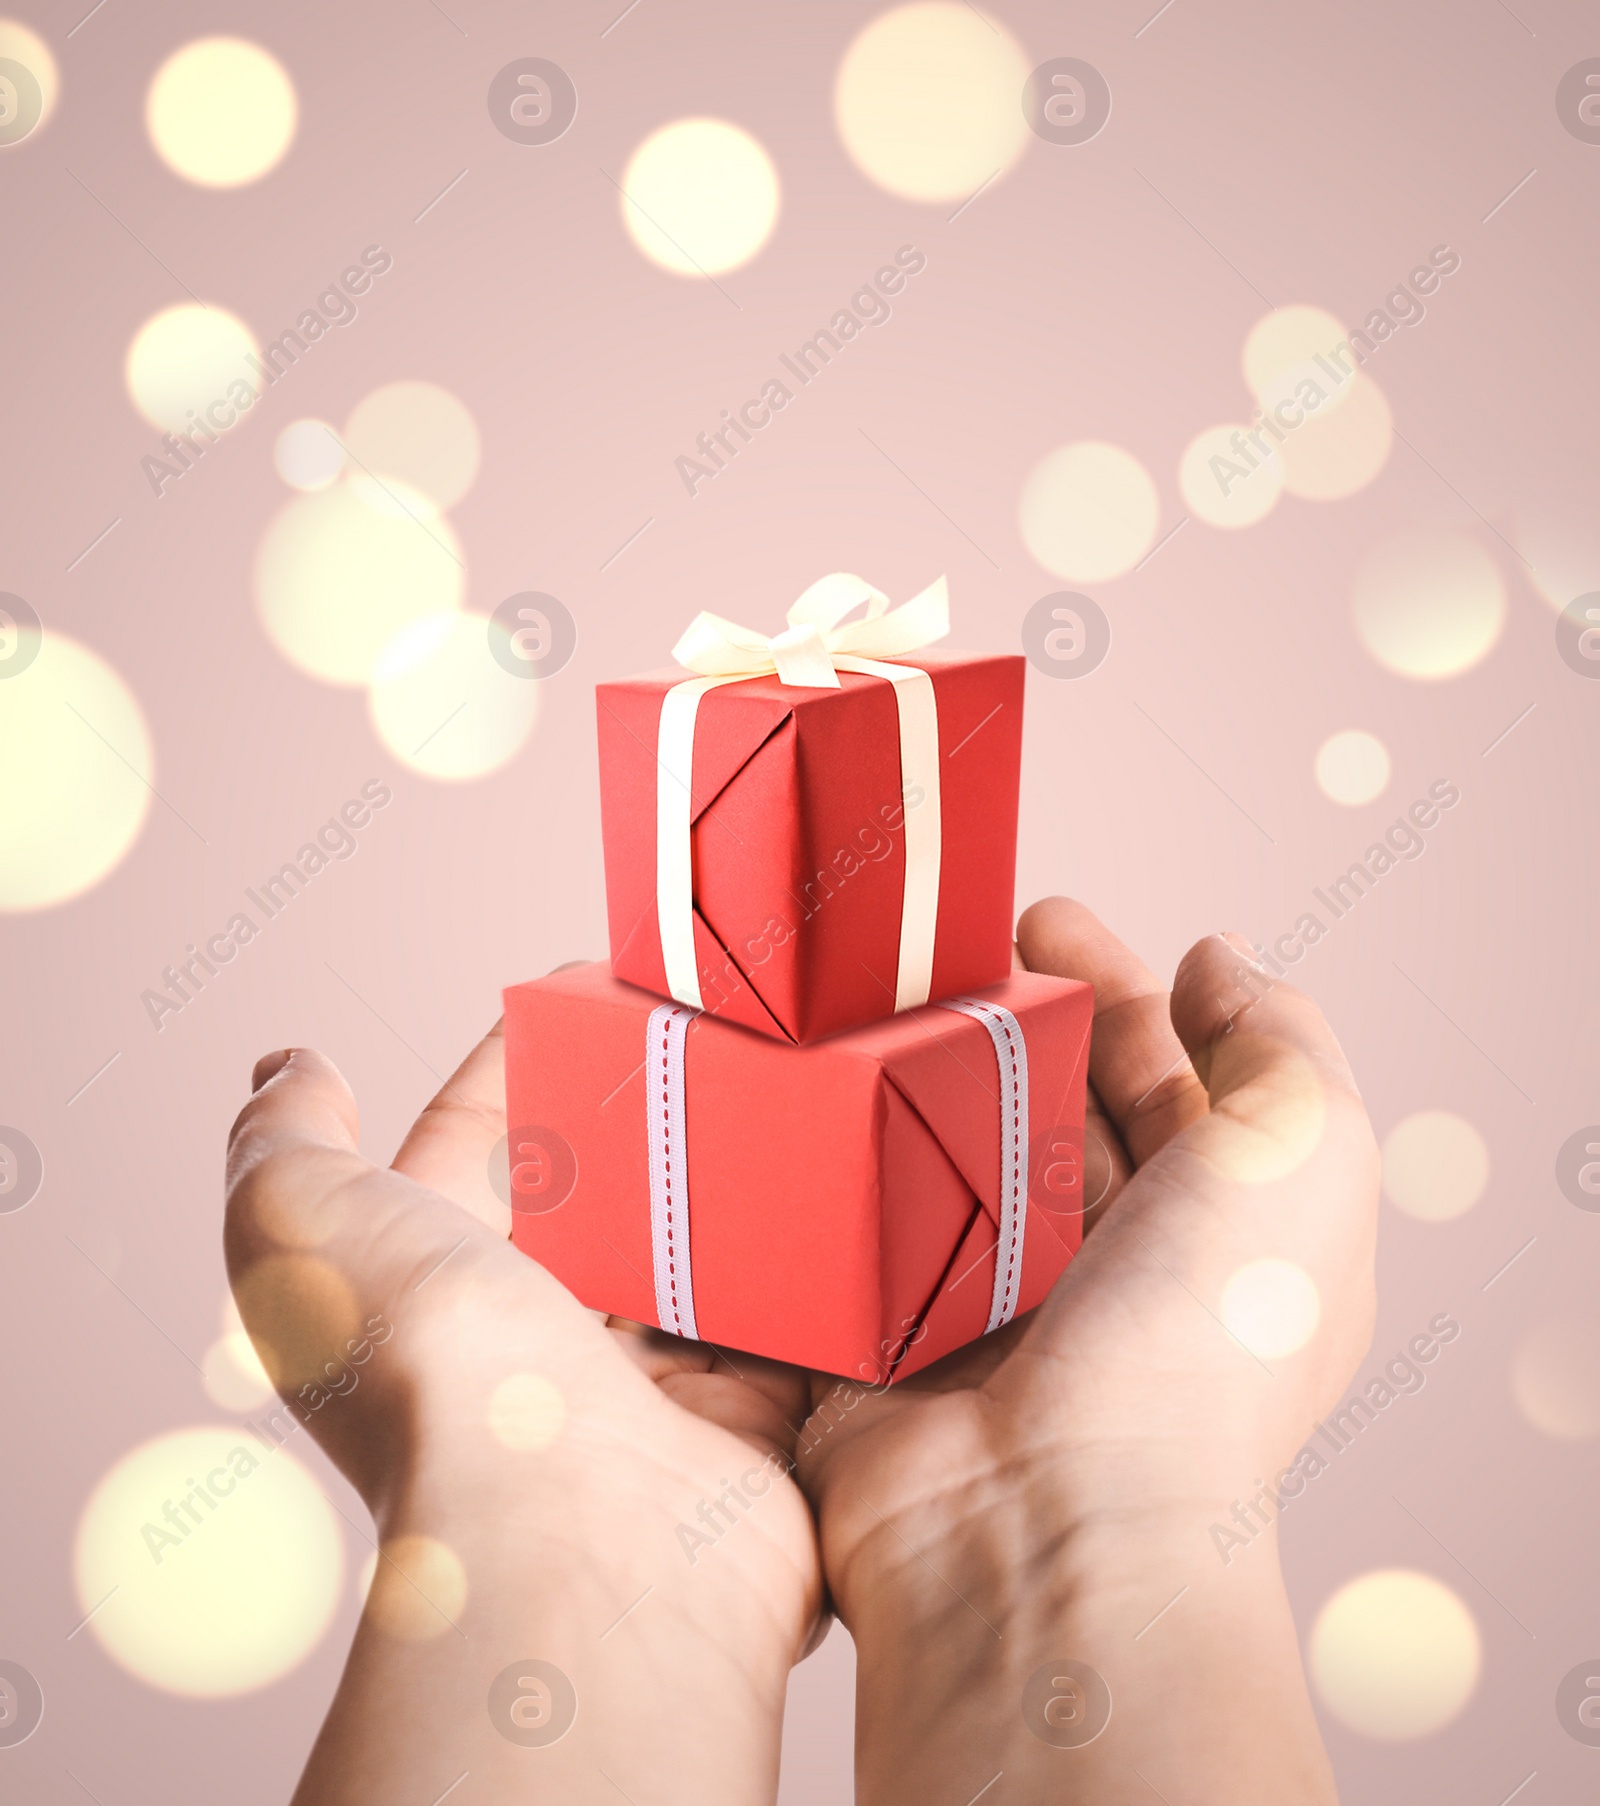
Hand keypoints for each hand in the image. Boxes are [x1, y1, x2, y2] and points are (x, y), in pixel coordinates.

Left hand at [226, 1024, 821, 1804]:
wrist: (572, 1534)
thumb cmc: (428, 1371)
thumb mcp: (301, 1223)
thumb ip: (286, 1137)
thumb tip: (289, 1068)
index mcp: (430, 1290)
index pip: (472, 1146)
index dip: (516, 1061)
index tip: (585, 984)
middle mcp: (528, 1348)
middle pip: (598, 1201)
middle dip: (644, 1120)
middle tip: (713, 1036)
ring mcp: (638, 1393)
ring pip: (695, 1258)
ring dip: (732, 1186)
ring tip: (789, 1091)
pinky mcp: (741, 1427)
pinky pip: (782, 1330)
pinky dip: (806, 1274)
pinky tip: (839, 1193)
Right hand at [793, 898, 1379, 1802]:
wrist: (1045, 1521)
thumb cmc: (1199, 1339)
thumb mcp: (1302, 1157)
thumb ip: (1282, 1044)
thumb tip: (1220, 962)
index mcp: (1213, 1231)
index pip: (1166, 1081)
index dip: (1118, 991)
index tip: (1051, 918)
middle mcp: (1108, 1268)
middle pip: (1053, 1105)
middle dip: (1013, 1012)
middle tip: (952, 935)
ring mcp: (993, 1300)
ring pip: (955, 1148)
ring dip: (922, 1068)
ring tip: (875, 988)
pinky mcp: (891, 1328)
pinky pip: (870, 1215)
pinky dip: (854, 1150)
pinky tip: (823, 1081)